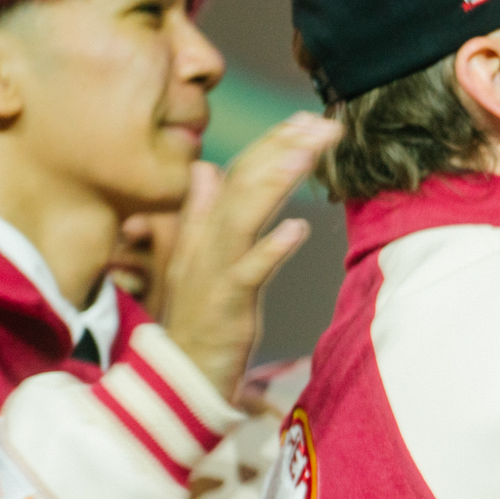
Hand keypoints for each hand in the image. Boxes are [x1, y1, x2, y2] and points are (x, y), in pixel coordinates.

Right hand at [159, 114, 336, 399]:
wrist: (178, 378)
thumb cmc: (200, 319)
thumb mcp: (201, 260)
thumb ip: (202, 213)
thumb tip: (207, 168)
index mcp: (203, 231)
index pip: (237, 175)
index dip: (271, 145)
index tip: (306, 120)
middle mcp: (205, 243)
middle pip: (242, 185)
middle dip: (281, 149)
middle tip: (322, 123)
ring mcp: (214, 272)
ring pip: (243, 217)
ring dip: (275, 182)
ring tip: (308, 153)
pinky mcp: (226, 304)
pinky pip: (248, 272)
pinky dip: (271, 248)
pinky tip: (298, 227)